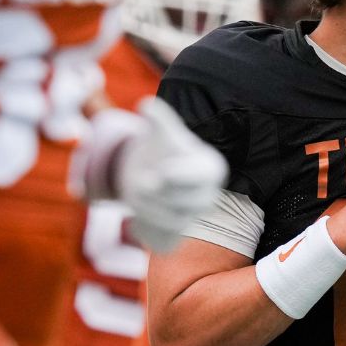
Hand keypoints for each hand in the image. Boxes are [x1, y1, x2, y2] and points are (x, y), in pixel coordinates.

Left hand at [116, 98, 228, 252]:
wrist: (156, 175)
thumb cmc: (163, 150)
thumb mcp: (161, 133)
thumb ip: (158, 119)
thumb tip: (146, 103)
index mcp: (210, 169)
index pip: (198, 177)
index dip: (177, 176)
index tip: (158, 174)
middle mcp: (208, 196)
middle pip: (183, 202)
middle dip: (156, 193)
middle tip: (138, 181)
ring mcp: (192, 218)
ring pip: (170, 223)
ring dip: (145, 209)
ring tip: (134, 193)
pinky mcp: (176, 237)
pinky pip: (162, 241)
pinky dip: (146, 231)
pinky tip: (136, 219)